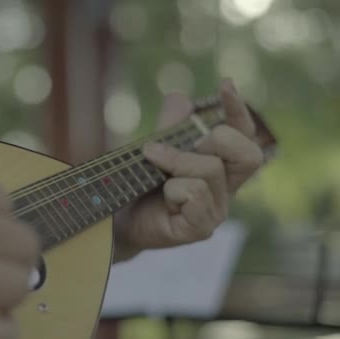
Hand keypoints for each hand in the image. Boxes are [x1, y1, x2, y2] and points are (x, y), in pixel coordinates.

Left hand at [114, 79, 263, 258]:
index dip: (237, 109)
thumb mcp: (155, 148)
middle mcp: (225, 188)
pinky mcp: (200, 228)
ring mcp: (216, 211)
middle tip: (181, 145)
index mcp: (221, 166)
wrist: (118, 218)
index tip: (225, 84)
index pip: (243, 134)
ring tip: (153, 167)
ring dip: (175, 161)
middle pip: (248, 153)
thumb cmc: (141, 184)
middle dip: (213, 139)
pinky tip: (162, 198)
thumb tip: (180, 97)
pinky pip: (194, 193)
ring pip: (210, 170)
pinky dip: (172, 188)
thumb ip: (170, 126)